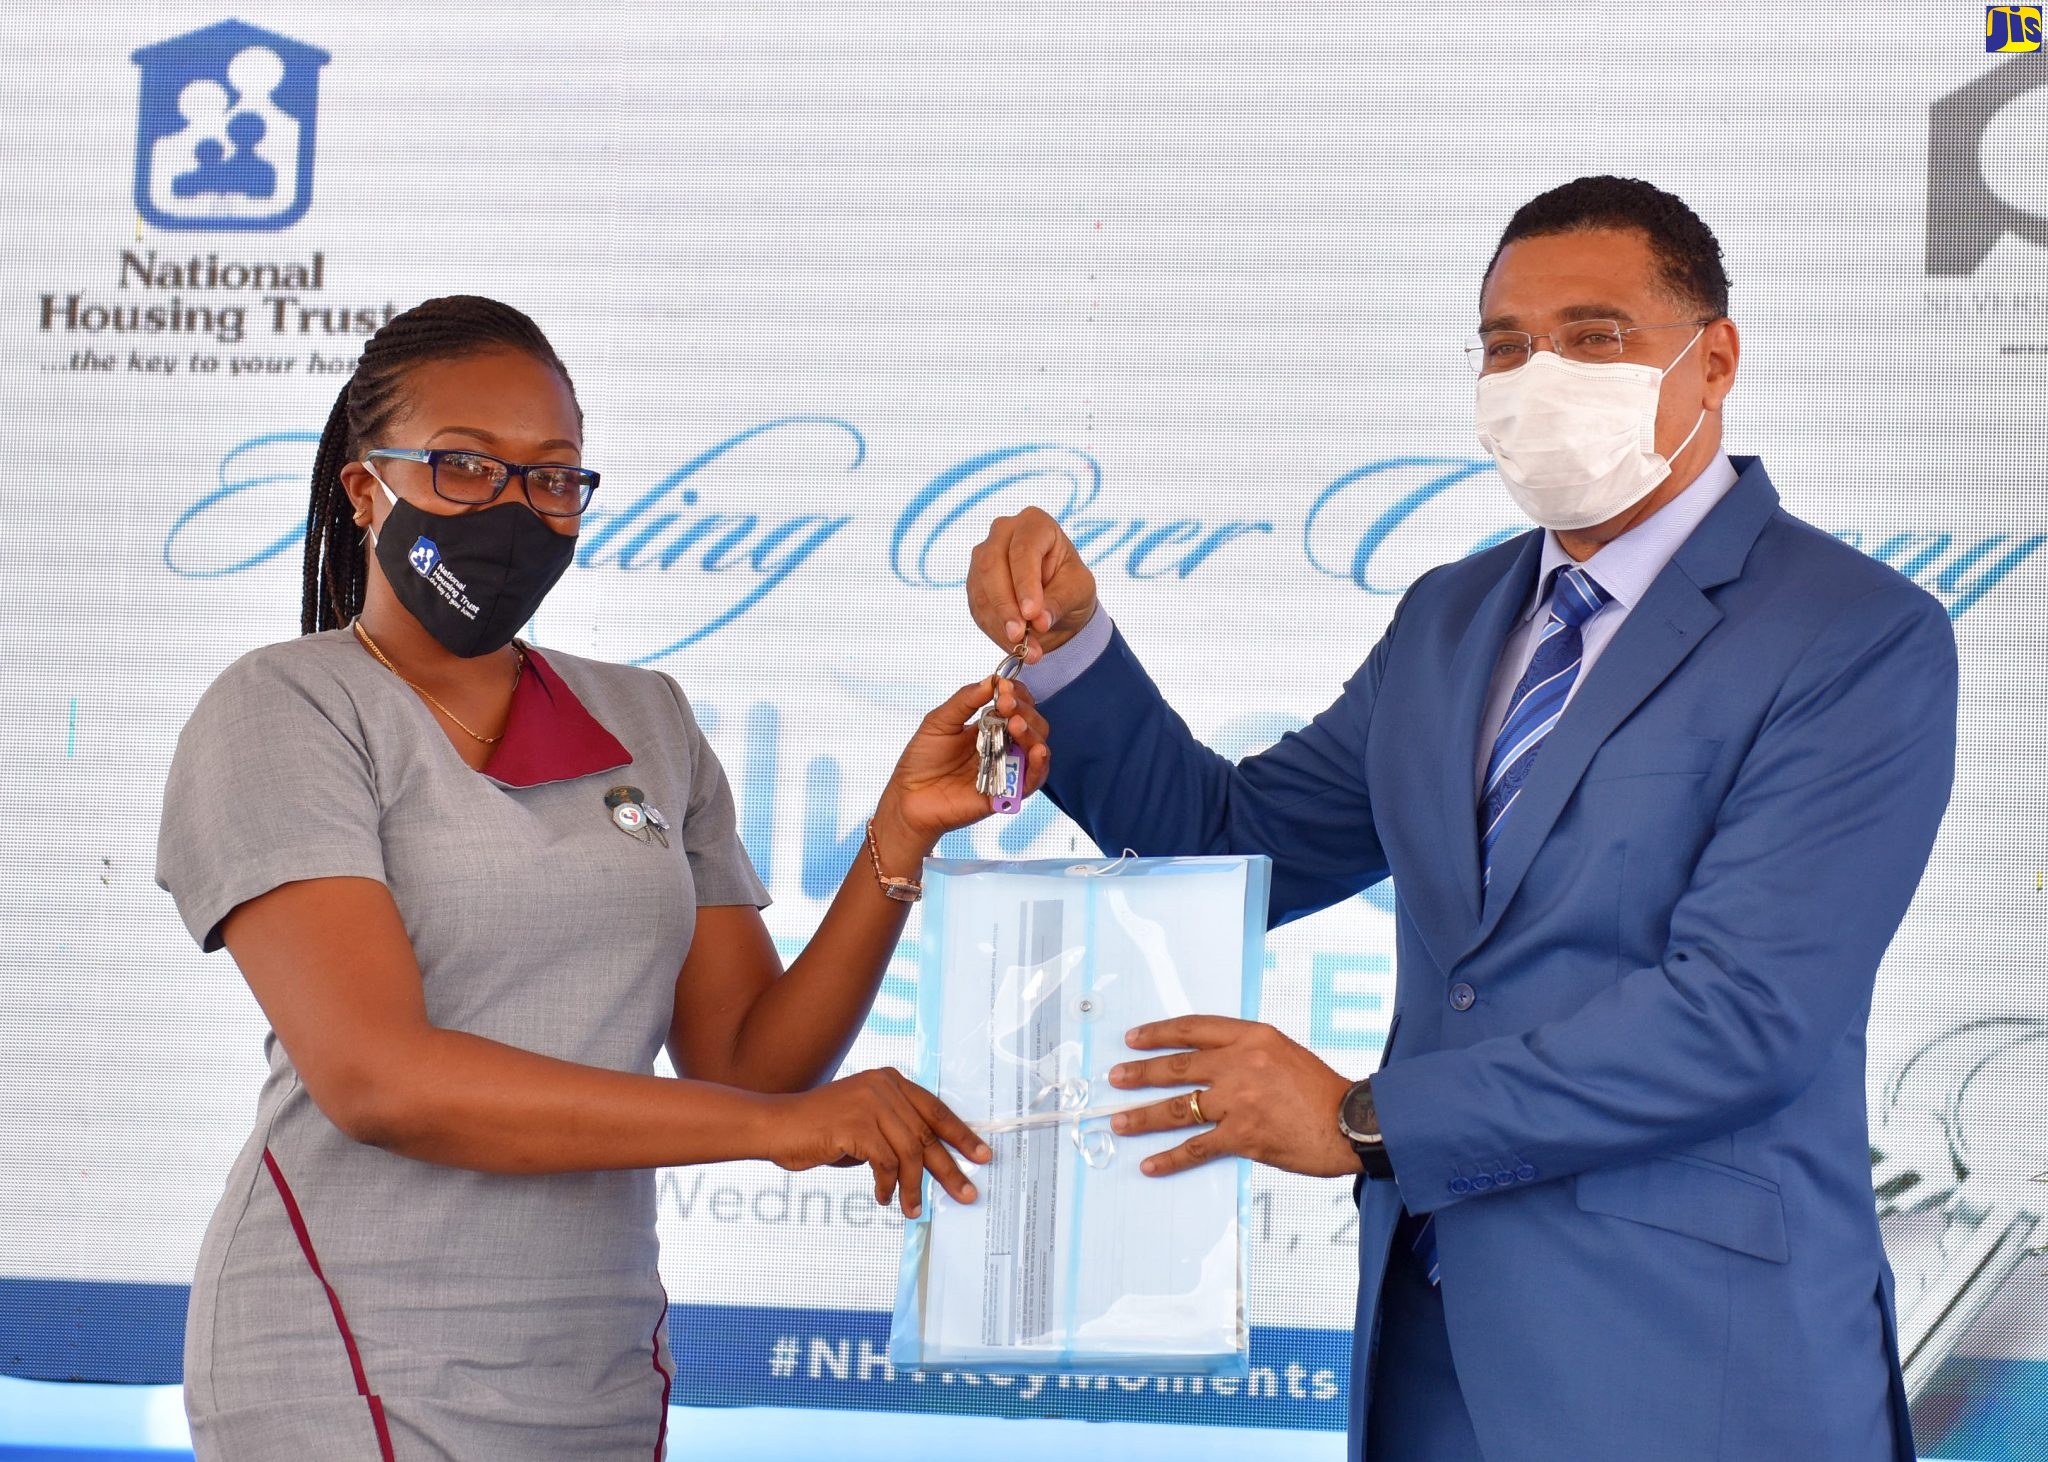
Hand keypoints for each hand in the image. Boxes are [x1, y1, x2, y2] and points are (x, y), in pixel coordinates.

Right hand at [764, 1067, 991, 1218]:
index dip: (961, 1135)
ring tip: (912, 1208)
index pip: (936, 1110)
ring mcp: (870, 1102)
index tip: (981, 1155)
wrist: (776, 1126)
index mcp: (891, 1081)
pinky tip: (883, 1196)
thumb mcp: (865, 1124)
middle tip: (966, 1193)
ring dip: (914, 1186)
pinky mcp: (856, 1123)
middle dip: (948, 1168)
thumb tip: (930, 1166)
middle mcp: (884, 1086)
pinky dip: (889, 1184)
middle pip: (928, 1133)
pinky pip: (886, 1162)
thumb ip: (894, 1134)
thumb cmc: (820, 1130)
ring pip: (910, 1151)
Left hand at [874, 676, 1051, 853]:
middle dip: (1024, 711)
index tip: (1004, 687)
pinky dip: (1040, 766)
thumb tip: (991, 680)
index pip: (1016, 706)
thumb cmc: (921, 759)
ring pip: (1037, 749)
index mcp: (989, 727)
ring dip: (1033, 733)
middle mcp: (1003, 746)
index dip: (1016, 694)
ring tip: (1016, 725)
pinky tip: (1037, 752)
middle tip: (1007, 705)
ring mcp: (1007, 769)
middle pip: (1033, 725)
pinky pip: (1033, 781)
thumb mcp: (939, 721)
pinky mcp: (1006, 793)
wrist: (908, 796)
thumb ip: (965, 701)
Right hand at [966, 507, 1098, 661]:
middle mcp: (1003, 533)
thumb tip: (1038, 621)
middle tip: (1020, 637)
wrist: (1055, 603)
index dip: (1025, 583)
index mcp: (1035, 523)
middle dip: (1006, 606)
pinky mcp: (975, 583)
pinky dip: (995, 631)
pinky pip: (978, 609)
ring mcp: (983, 557)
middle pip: (992, 565)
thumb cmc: (1071, 586)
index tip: (1032, 614)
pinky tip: (1014, 646)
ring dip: (1000, 624)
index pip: (1024, 549)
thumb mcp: (1078, 591)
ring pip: (981, 590)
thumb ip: (1059, 602)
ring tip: (1024, 650)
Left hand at [1106, 1016, 1359, 1178]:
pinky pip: (1197, 1148)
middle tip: (1115, 1077)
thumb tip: (1211, 1066)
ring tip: (1119, 1121)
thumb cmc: (1323, 1091)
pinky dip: (1170, 1158)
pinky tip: (1151, 1164)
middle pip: (1177, 1066)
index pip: (1193, 1029)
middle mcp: (1240, 1063)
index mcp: (1252, 1036)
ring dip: (1143, 1116)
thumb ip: (1247, 1054)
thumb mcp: (1284, 1052)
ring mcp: (1238, 1101)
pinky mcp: (1243, 1136)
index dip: (1159, 1034)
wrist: (1353, 1121)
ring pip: (1179, 1107)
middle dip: (1140, 1072)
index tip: (1135, 1038)